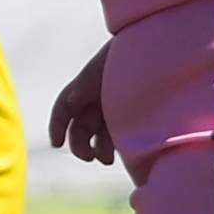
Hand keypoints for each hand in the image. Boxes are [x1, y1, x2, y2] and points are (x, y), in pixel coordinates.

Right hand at [49, 50, 118, 167]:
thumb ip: (86, 86)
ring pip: (96, 135)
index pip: (63, 110)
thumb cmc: (129, 59)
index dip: (57, 127)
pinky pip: (114, 135)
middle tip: (87, 157)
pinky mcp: (128, 118)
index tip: (56, 144)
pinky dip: (112, 147)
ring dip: (96, 149)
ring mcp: (110, 110)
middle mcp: (94, 101)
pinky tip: (116, 155)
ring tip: (106, 160)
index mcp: (83, 87)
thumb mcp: (103, 71)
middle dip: (79, 144)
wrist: (158, 53)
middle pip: (79, 127)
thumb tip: (70, 101)